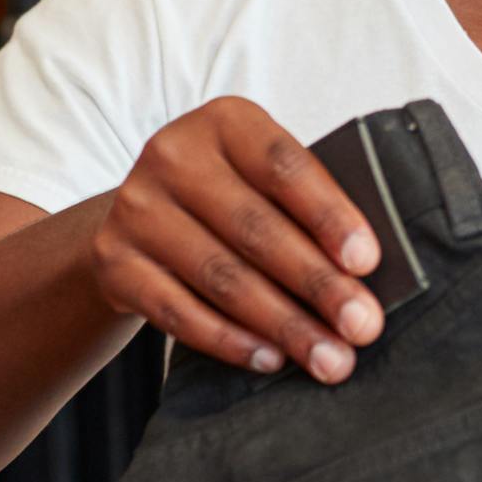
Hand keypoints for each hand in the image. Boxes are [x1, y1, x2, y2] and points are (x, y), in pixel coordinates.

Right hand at [82, 99, 385, 381]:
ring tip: (329, 358)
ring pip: (221, 277)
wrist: (142, 217)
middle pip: (256, 229)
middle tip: (362, 327)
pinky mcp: (113, 261)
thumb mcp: (264, 179)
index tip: (367, 263)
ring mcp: (137, 208)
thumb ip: (308, 209)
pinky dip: (229, 340)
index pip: (285, 167)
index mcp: (225, 122)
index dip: (329, 215)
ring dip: (283, 324)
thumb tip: (365, 276)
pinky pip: (177, 311)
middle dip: (318, 284)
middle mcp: (172, 154)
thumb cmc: (233, 197)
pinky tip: (270, 359)